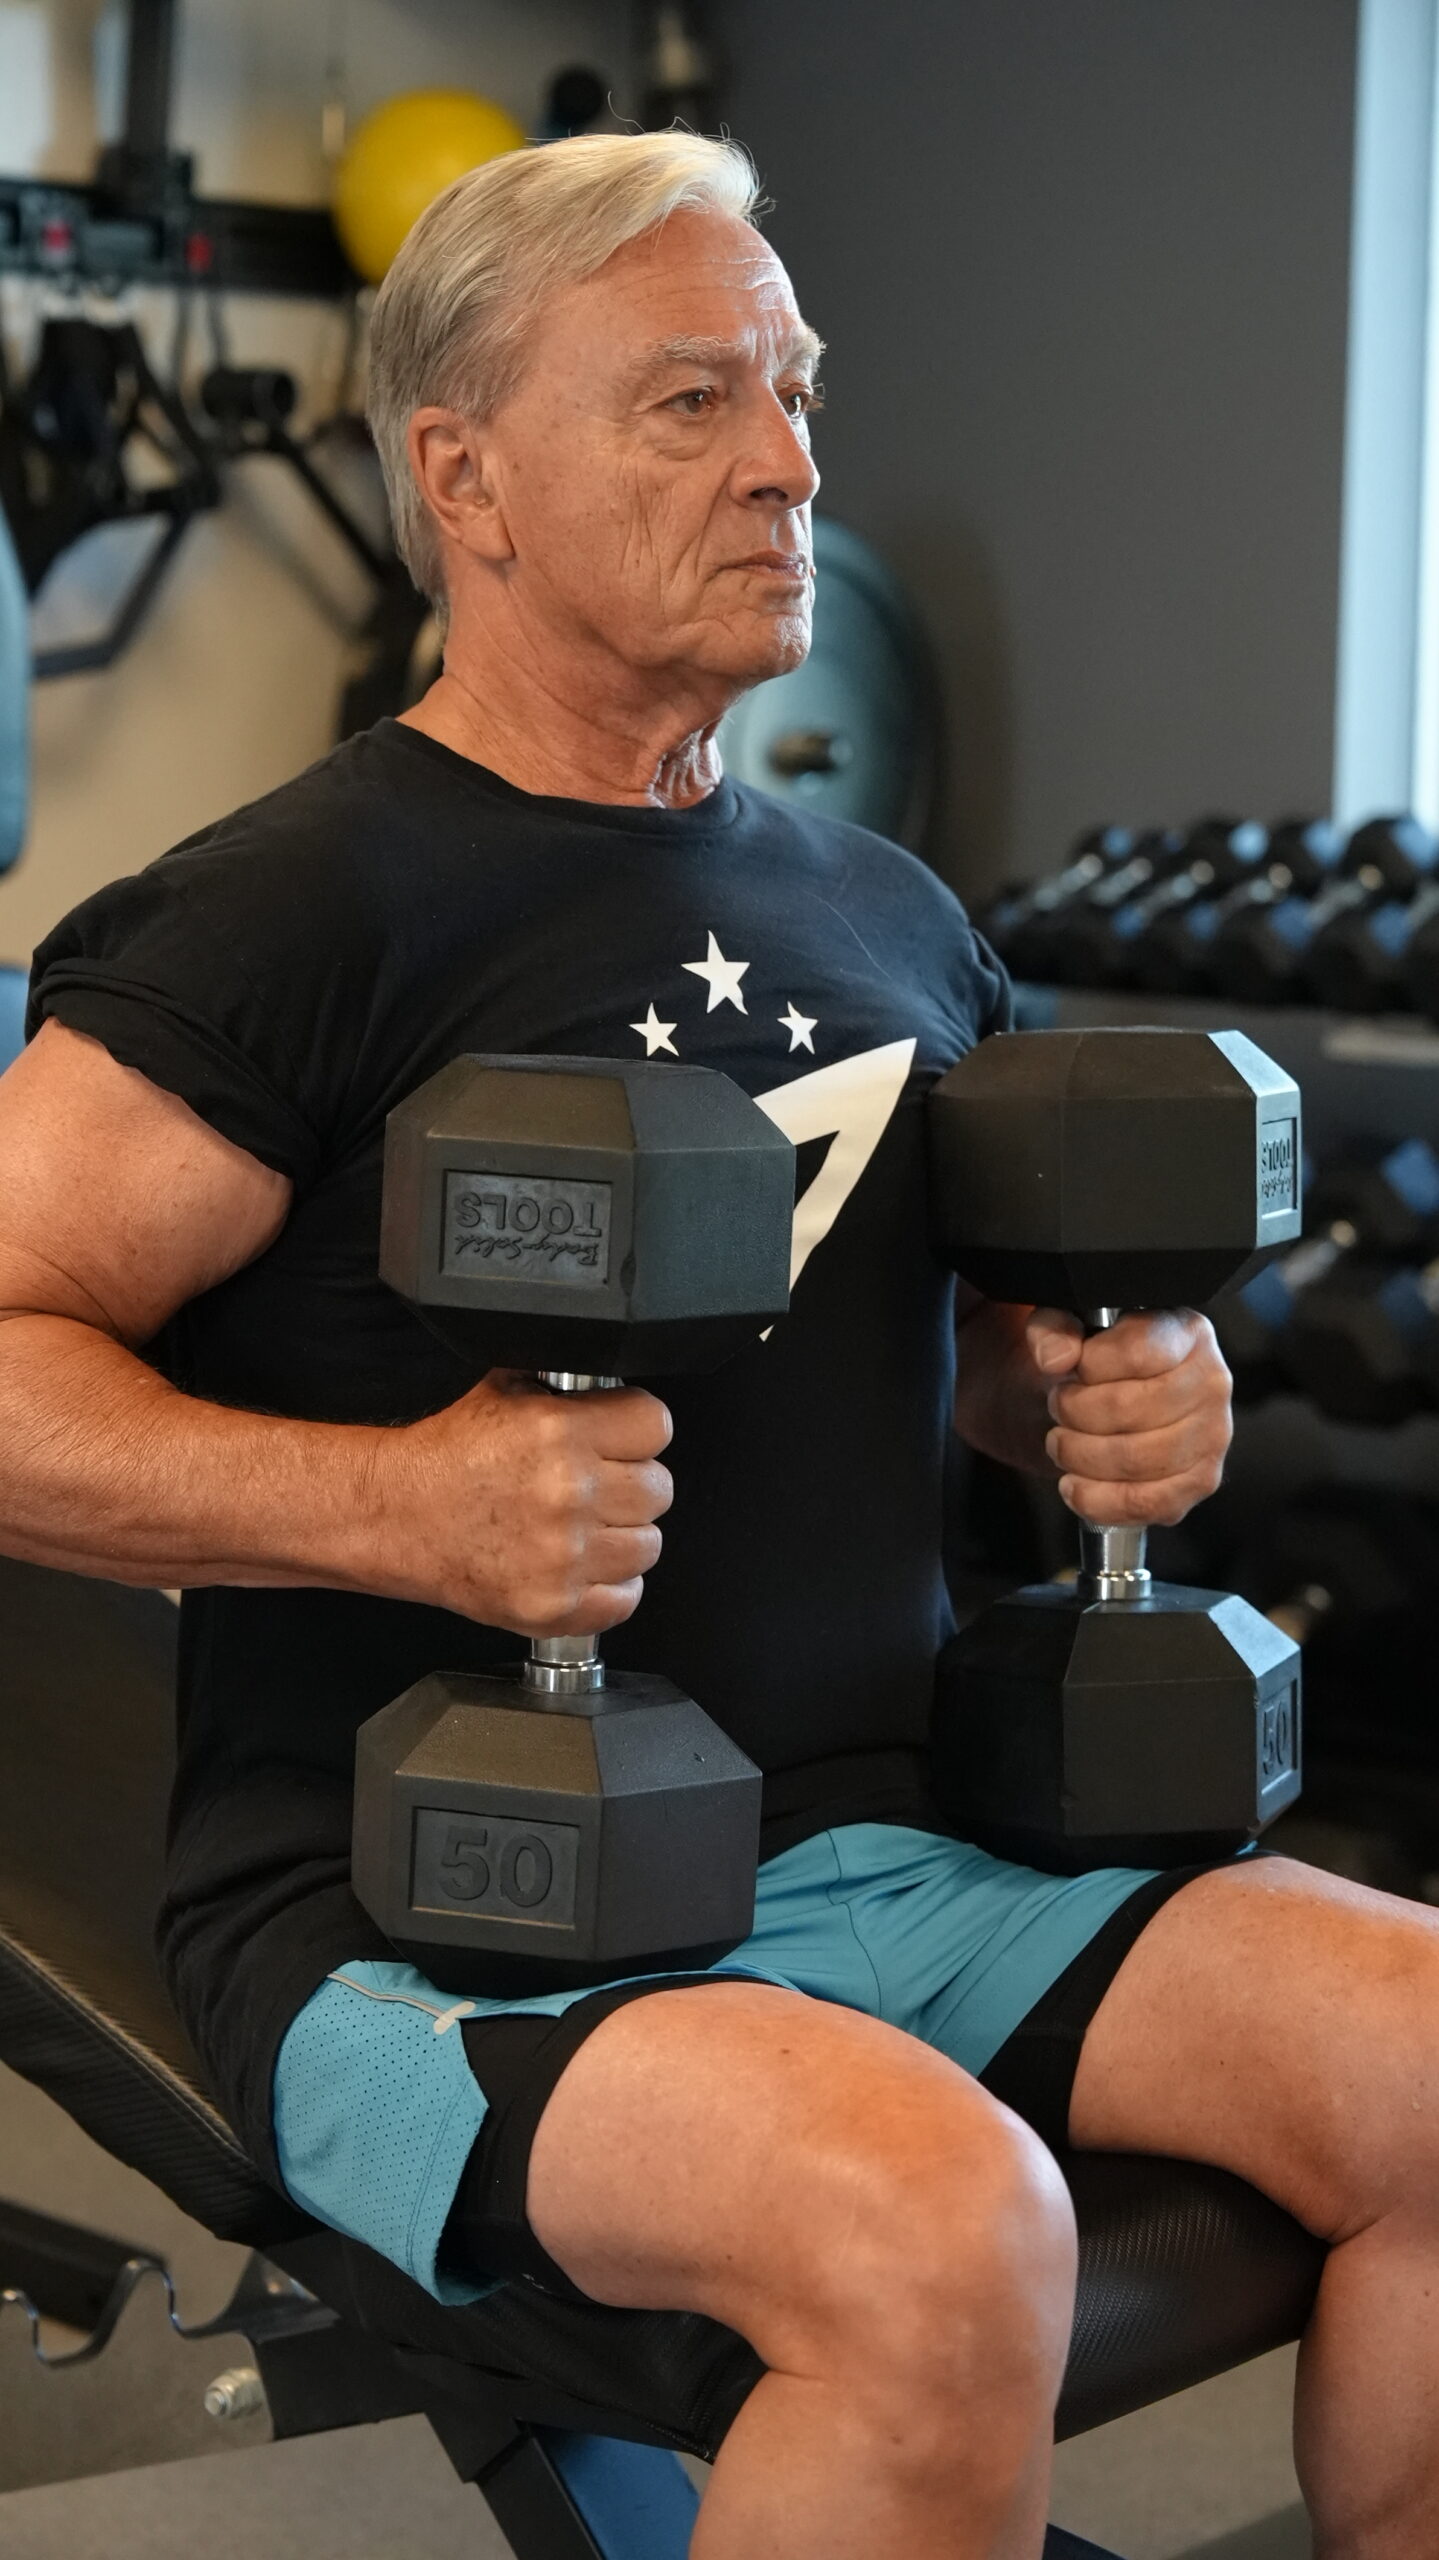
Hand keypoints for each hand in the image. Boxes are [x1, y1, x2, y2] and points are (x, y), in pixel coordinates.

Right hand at [385, 1370, 672, 1635]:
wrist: (397, 1516)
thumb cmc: (447, 1459)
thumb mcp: (506, 1389)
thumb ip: (567, 1388)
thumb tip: (612, 1385)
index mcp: (559, 1432)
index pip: (655, 1424)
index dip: (638, 1429)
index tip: (623, 1437)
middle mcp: (567, 1493)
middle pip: (658, 1488)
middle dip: (631, 1482)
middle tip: (597, 1485)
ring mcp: (563, 1555)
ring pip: (648, 1545)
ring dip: (622, 1536)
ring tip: (585, 1527)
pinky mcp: (553, 1604)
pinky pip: (626, 1598)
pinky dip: (610, 1586)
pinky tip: (582, 1565)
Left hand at [1026, 1308, 1232, 1528]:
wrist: (1117, 1404)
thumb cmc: (1099, 1365)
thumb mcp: (1068, 1329)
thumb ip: (1053, 1328)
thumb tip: (1055, 1356)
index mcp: (1186, 1333)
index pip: (1137, 1351)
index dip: (1090, 1365)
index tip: (1074, 1368)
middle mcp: (1210, 1382)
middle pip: (1128, 1408)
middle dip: (1074, 1412)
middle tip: (1059, 1408)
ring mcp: (1212, 1435)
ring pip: (1133, 1458)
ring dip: (1079, 1455)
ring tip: (1063, 1443)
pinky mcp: (1200, 1481)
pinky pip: (1145, 1502)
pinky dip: (1097, 1499)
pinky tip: (1075, 1484)